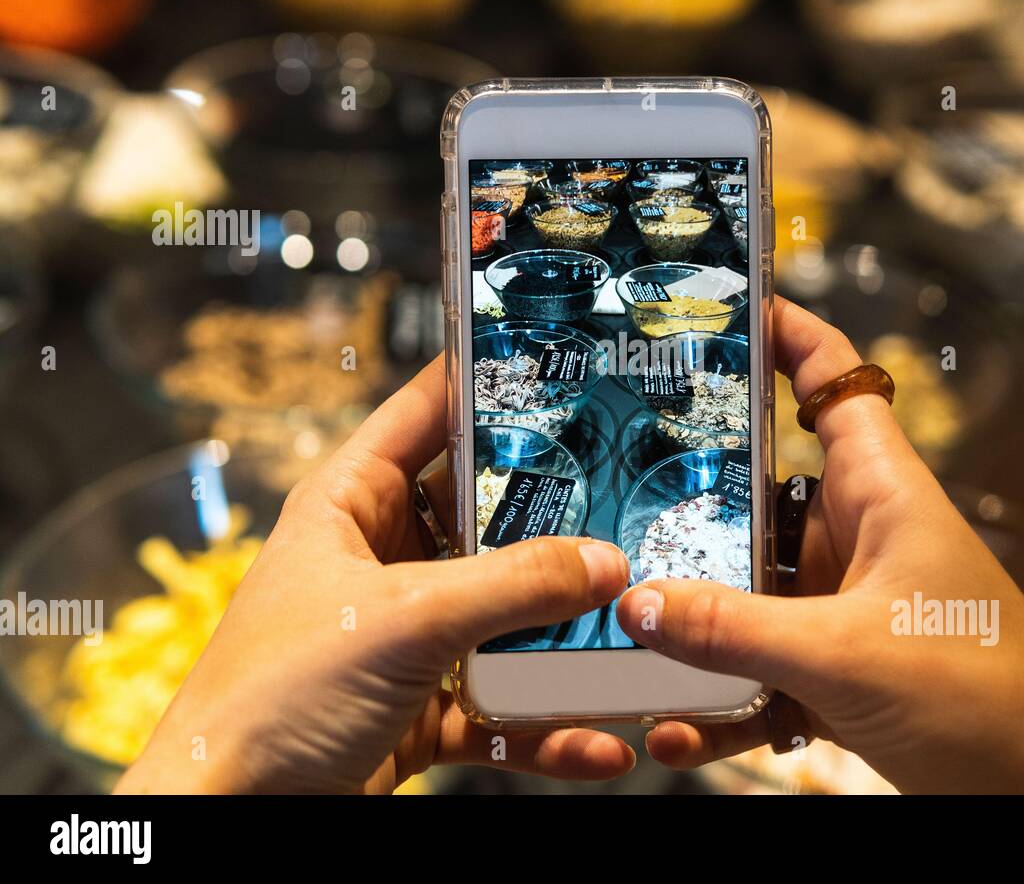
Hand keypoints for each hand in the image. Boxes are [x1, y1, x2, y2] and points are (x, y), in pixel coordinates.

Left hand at [116, 357, 634, 793]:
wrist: (229, 822)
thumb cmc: (272, 697)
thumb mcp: (404, 620)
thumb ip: (511, 587)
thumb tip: (605, 562)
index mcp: (353, 504)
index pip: (427, 413)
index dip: (487, 381)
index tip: (563, 364)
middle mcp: (382, 560)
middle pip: (485, 518)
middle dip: (556, 519)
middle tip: (631, 499)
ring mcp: (406, 635)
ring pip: (502, 615)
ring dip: (562, 633)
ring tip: (629, 631)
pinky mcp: (421, 706)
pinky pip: (500, 703)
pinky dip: (545, 723)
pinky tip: (595, 740)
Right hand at [617, 297, 1023, 793]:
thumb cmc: (984, 697)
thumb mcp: (842, 654)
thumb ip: (733, 629)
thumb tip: (635, 604)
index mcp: (881, 490)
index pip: (831, 377)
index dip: (783, 331)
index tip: (715, 306)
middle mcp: (858, 532)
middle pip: (762, 482)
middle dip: (690, 490)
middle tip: (611, 481)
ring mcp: (844, 599)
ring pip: (750, 581)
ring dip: (695, 611)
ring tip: (622, 628)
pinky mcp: (836, 662)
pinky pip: (760, 658)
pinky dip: (721, 689)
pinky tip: (676, 726)